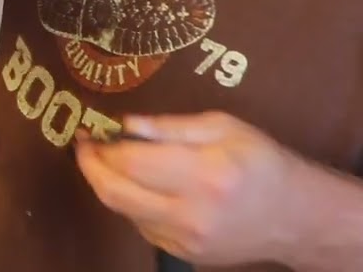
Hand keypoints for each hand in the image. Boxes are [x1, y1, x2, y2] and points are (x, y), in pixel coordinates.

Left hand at [75, 111, 306, 265]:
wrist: (296, 217)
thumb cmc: (261, 162)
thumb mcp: (223, 127)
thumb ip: (169, 126)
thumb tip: (123, 123)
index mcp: (205, 174)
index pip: (131, 162)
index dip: (102, 146)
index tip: (89, 130)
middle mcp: (192, 213)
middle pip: (115, 193)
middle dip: (90, 167)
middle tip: (83, 146)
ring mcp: (186, 240)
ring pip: (124, 211)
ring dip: (107, 184)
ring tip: (105, 160)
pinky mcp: (183, 255)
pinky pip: (141, 226)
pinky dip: (130, 203)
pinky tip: (136, 185)